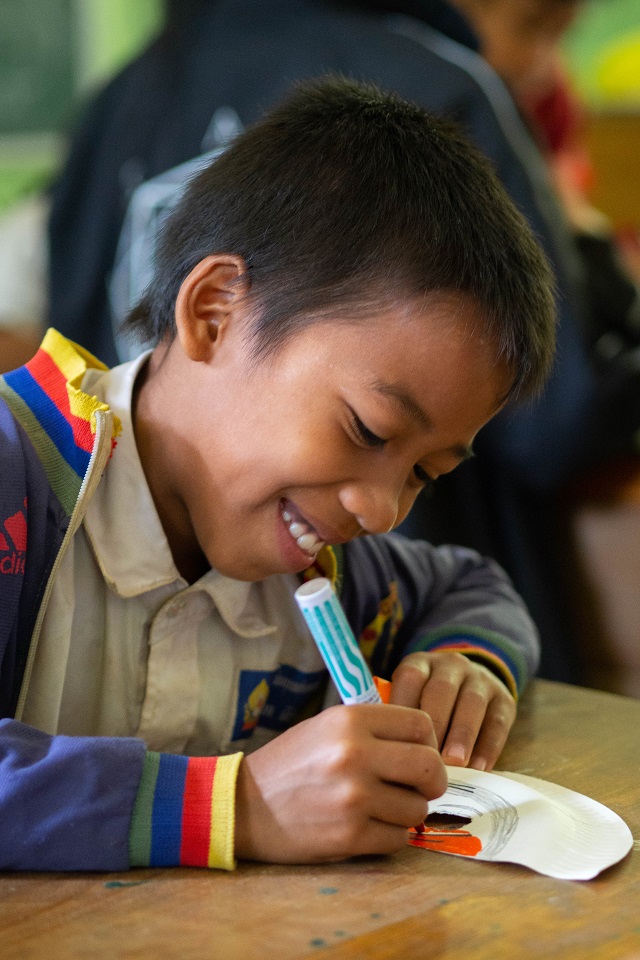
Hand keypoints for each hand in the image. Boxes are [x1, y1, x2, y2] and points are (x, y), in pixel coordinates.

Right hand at [234, 703, 446, 863]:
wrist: (244, 806)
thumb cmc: (290, 763)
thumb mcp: (327, 726)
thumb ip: (374, 730)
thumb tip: (426, 745)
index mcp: (350, 720)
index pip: (421, 725)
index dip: (428, 742)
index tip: (418, 754)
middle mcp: (355, 754)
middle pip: (430, 766)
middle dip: (431, 780)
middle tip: (418, 787)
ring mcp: (354, 797)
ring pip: (417, 808)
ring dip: (407, 811)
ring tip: (382, 807)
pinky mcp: (350, 835)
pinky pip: (398, 839)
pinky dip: (390, 836)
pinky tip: (369, 827)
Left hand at [389, 651, 515, 771]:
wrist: (470, 684)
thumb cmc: (427, 703)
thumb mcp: (410, 698)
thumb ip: (400, 717)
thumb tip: (389, 752)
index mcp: (421, 663)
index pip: (410, 677)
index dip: (404, 708)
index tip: (398, 741)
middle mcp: (451, 665)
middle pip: (442, 689)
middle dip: (435, 723)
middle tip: (428, 756)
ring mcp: (480, 679)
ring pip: (472, 703)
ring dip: (462, 735)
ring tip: (454, 764)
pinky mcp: (504, 698)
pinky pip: (498, 721)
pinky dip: (488, 747)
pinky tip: (479, 768)